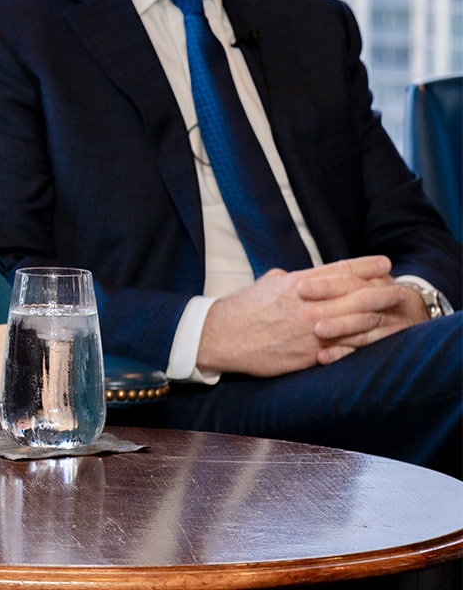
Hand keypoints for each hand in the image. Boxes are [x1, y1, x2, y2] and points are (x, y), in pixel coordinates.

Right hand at [196, 256, 406, 375]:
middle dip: (381, 291)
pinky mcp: (308, 354)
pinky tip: (367, 340)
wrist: (222, 337)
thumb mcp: (269, 282)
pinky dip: (357, 343)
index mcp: (298, 283)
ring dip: (373, 318)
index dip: (367, 266)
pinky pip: (341, 349)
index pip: (341, 270)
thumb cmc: (244, 308)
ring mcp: (310, 331)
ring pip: (355, 323)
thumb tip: (309, 276)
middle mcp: (308, 306)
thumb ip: (294, 278)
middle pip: (356, 296)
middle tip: (397, 290)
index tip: (384, 263)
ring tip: (385, 314)